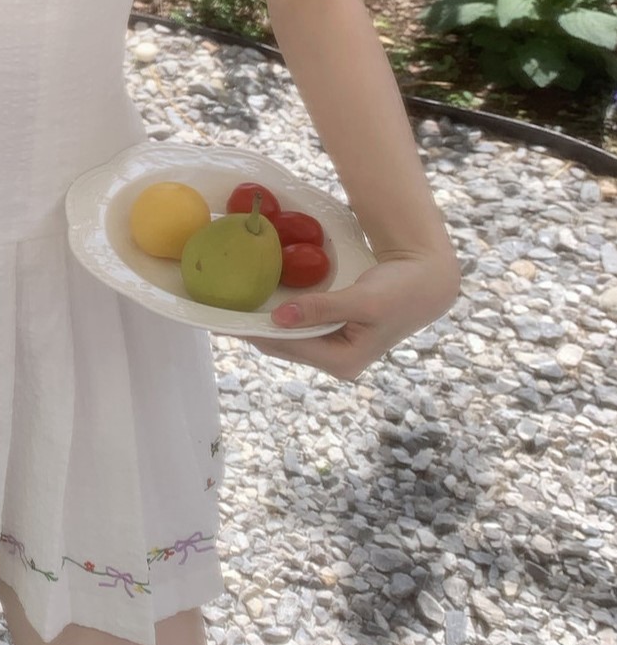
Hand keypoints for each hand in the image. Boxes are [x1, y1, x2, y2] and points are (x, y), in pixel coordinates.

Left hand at [240, 248, 460, 379]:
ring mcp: (335, 349)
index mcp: (344, 362)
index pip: (288, 347)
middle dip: (253, 331)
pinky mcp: (334, 335)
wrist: (426, 282)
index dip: (256, 332)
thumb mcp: (362, 300)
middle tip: (218, 312)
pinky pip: (298, 328)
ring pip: (288, 338)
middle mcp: (337, 362)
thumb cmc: (399, 291)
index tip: (225, 320)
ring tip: (230, 309)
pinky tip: (258, 304)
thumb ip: (321, 309)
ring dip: (263, 324)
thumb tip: (279, 318)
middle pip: (284, 346)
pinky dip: (279, 317)